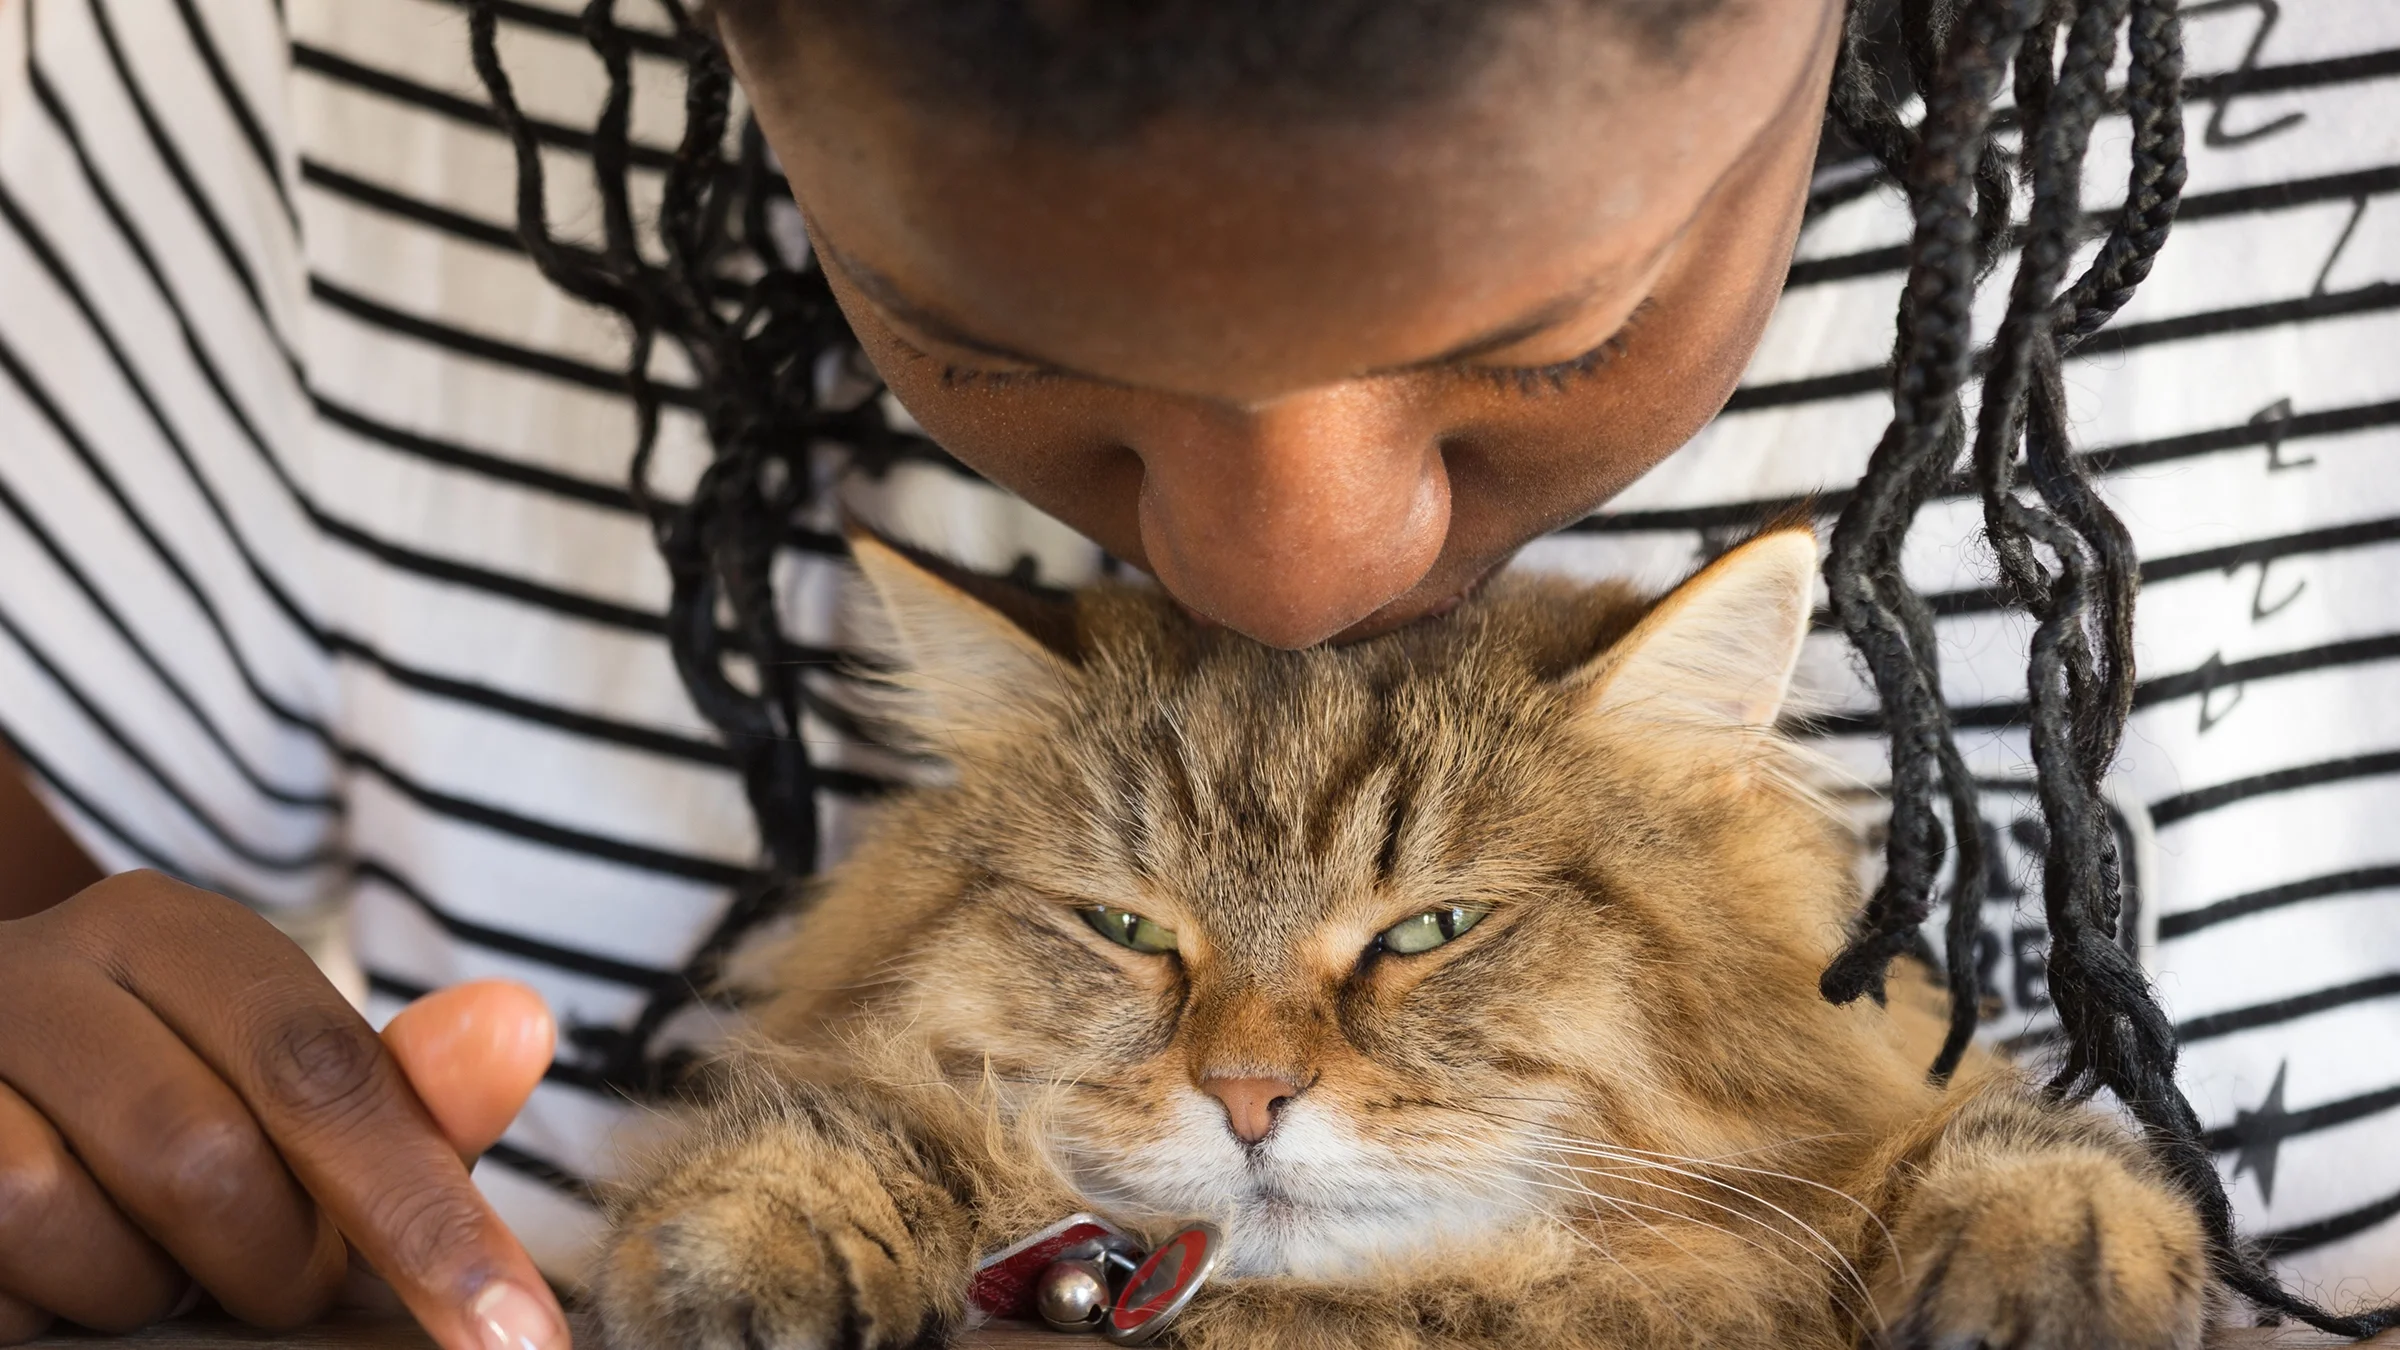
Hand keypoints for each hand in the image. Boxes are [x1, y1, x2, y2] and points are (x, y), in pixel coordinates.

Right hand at [0, 872, 564, 1349]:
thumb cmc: (170, 1121)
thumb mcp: (299, 1109)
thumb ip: (409, 1095)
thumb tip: (519, 1026)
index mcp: (174, 934)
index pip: (326, 1073)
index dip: (428, 1221)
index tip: (515, 1340)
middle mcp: (45, 964)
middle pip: (198, 1153)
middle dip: (268, 1262)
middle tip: (277, 1285)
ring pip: (52, 1207)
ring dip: (133, 1285)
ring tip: (149, 1268)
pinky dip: (35, 1298)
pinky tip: (57, 1277)